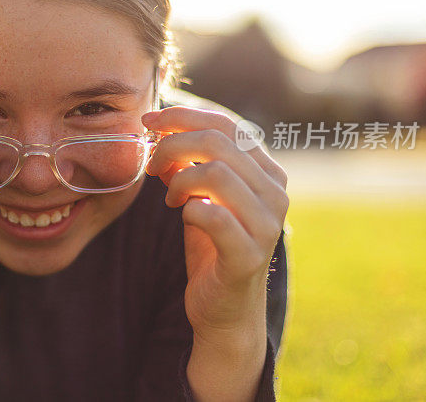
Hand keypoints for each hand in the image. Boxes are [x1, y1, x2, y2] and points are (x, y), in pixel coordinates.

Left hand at [142, 107, 288, 337]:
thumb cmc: (211, 244)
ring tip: (168, 196)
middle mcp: (275, 193)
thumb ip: (189, 163)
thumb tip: (161, 130)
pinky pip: (213, 216)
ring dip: (179, 179)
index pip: (227, 125)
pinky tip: (181, 213)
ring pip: (217, 173)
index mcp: (267, 172)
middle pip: (219, 142)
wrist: (225, 308)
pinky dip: (188, 208)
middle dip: (173, 145)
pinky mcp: (248, 255)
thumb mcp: (199, 194)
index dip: (183, 117)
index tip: (149, 120)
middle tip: (152, 164)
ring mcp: (267, 225)